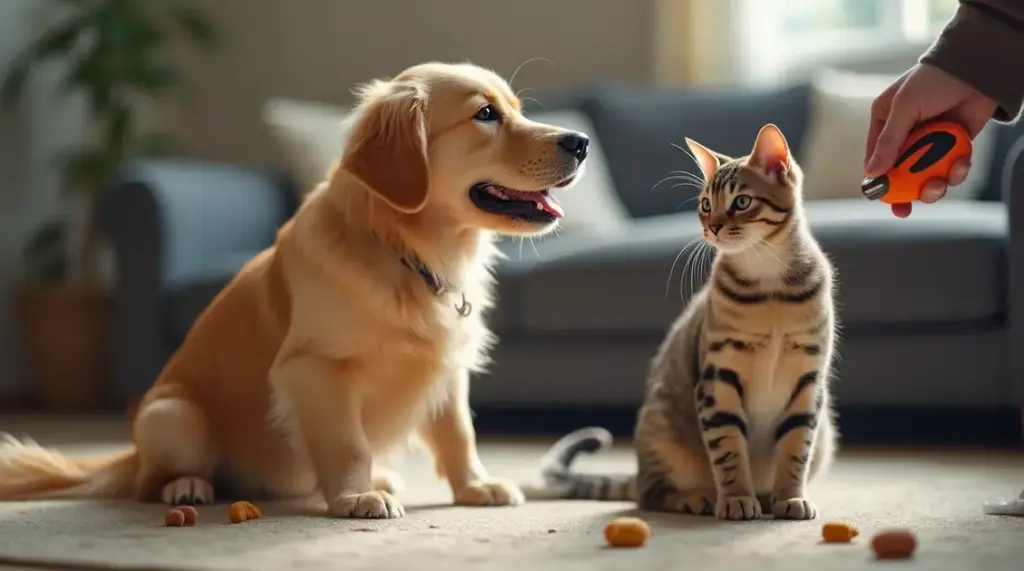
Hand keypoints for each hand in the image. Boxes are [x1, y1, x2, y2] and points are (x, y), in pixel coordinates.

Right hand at [864, 63, 995, 217]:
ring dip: (932, 185)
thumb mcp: (904, 108)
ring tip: (938, 184)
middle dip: (905, 192)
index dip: (877, 179)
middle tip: (905, 209)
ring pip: (926, 175)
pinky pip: (951, 168)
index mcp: (885, 121)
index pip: (875, 157)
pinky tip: (960, 163)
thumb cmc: (935, 79)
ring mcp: (931, 142)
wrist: (977, 68)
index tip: (881, 197)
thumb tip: (871, 173)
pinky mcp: (955, 146)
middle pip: (900, 173)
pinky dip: (956, 171)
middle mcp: (906, 134)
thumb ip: (889, 142)